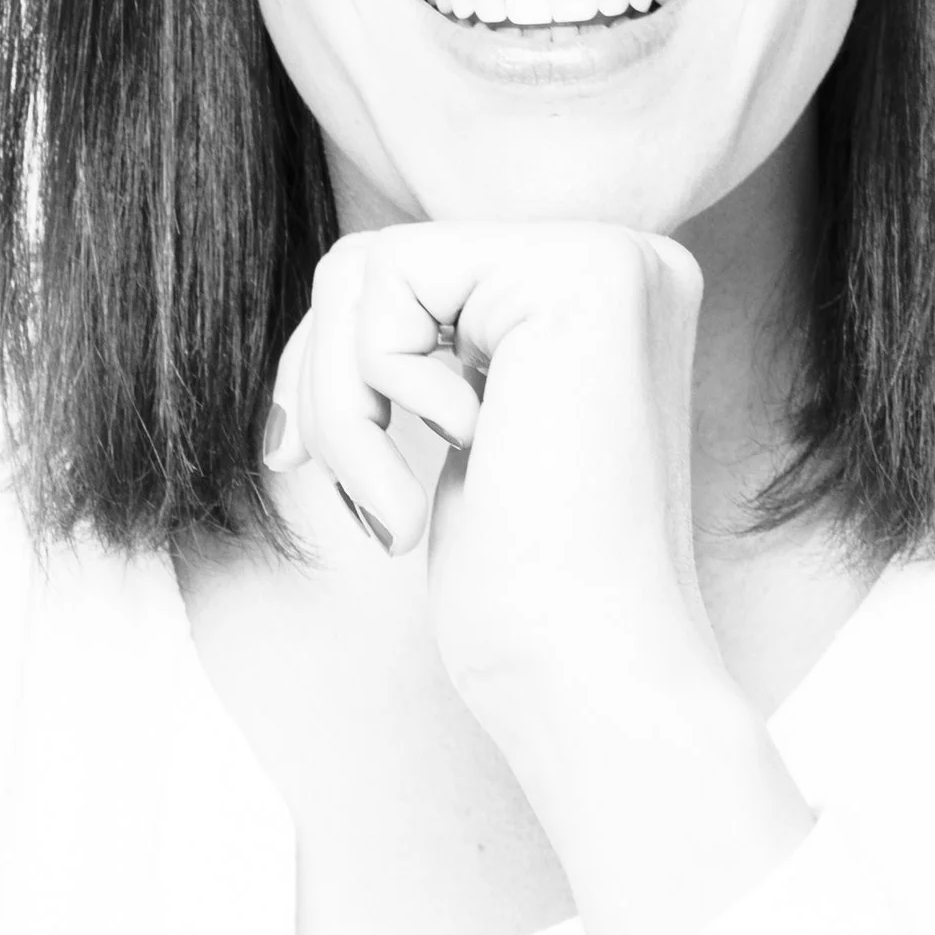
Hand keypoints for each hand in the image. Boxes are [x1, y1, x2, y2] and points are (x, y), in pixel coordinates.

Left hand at [262, 219, 715, 692]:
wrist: (594, 674)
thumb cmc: (530, 597)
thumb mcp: (470, 435)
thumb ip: (437, 348)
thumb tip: (339, 285)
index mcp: (605, 301)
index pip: (412, 278)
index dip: (335, 371)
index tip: (308, 458)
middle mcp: (626, 262)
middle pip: (378, 262)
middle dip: (324, 381)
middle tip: (350, 492)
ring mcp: (612, 260)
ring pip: (368, 266)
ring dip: (341, 399)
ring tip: (389, 500)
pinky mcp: (580, 275)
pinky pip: (389, 277)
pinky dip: (371, 386)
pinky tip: (455, 461)